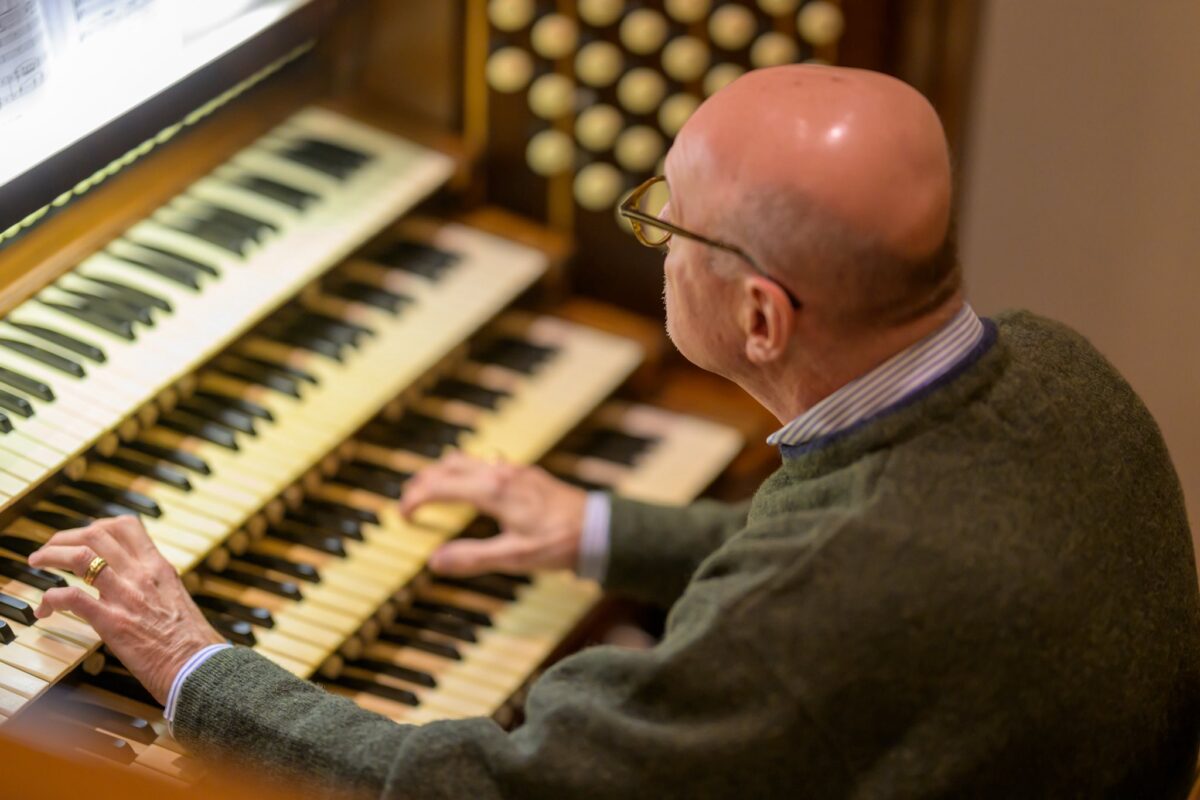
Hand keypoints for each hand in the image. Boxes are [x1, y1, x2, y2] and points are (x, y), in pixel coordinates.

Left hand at [28, 516, 224, 704]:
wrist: (200, 667)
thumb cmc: (192, 643)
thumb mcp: (177, 600)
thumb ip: (156, 587)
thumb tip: (142, 589)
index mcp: (159, 567)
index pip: (127, 526)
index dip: (97, 526)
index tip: (83, 538)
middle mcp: (141, 574)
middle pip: (97, 533)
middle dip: (65, 537)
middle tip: (51, 549)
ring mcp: (126, 596)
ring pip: (81, 556)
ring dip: (51, 555)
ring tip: (38, 562)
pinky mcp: (112, 622)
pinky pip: (72, 597)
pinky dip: (50, 598)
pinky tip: (45, 609)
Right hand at [400, 452, 587, 576]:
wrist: (600, 528)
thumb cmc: (560, 543)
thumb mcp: (515, 557)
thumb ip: (473, 558)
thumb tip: (434, 561)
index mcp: (494, 490)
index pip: (441, 486)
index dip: (416, 498)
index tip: (402, 516)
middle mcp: (501, 473)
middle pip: (449, 466)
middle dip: (423, 482)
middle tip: (408, 503)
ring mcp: (514, 470)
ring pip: (467, 461)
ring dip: (443, 473)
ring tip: (430, 491)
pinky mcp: (526, 474)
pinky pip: (485, 464)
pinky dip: (465, 472)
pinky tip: (469, 487)